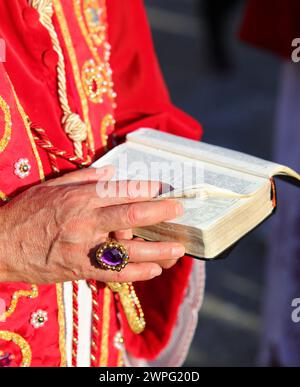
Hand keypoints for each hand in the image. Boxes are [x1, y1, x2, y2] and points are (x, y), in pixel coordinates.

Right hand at [0, 166, 184, 283]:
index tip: (163, 188)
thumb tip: (111, 172)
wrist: (1, 245)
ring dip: (158, 250)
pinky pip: (115, 274)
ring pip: (129, 249)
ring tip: (178, 249)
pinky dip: (138, 273)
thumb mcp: (51, 187)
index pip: (122, 190)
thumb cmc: (26, 213)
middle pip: (132, 215)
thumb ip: (83, 178)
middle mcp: (86, 221)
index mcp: (80, 198)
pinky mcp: (80, 270)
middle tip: (180, 210)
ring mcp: (84, 248)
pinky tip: (154, 270)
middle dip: (161, 212)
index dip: (147, 188)